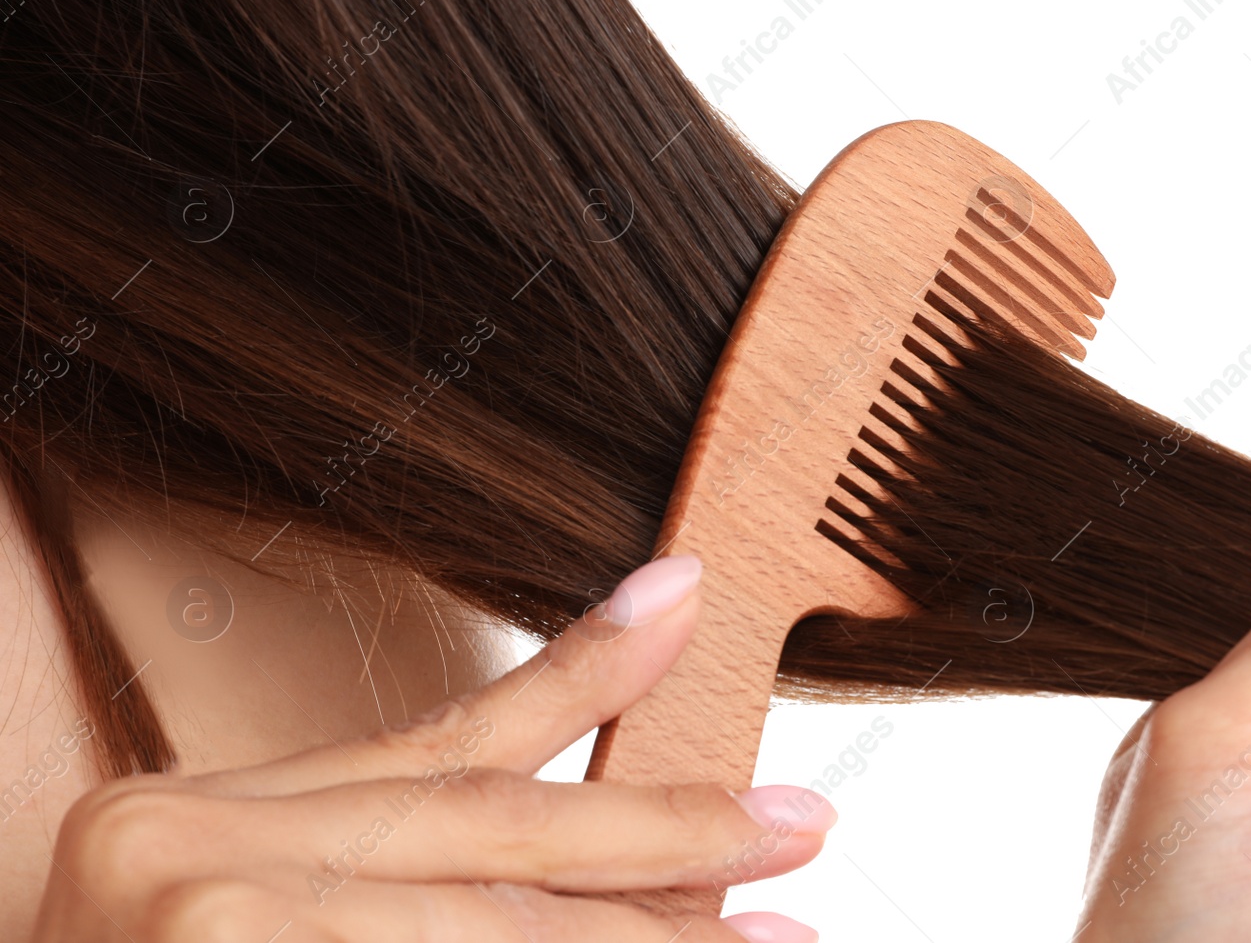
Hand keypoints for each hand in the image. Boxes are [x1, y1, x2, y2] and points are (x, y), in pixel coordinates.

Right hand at [30, 555, 825, 942]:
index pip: (439, 747)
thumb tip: (569, 793)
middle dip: (662, 836)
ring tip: (769, 941)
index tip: (689, 601)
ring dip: (641, 940)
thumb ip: (403, 838)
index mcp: (197, 817)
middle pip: (488, 843)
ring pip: (492, 932)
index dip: (586, 676)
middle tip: (799, 824)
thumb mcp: (258, 890)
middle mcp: (192, 865)